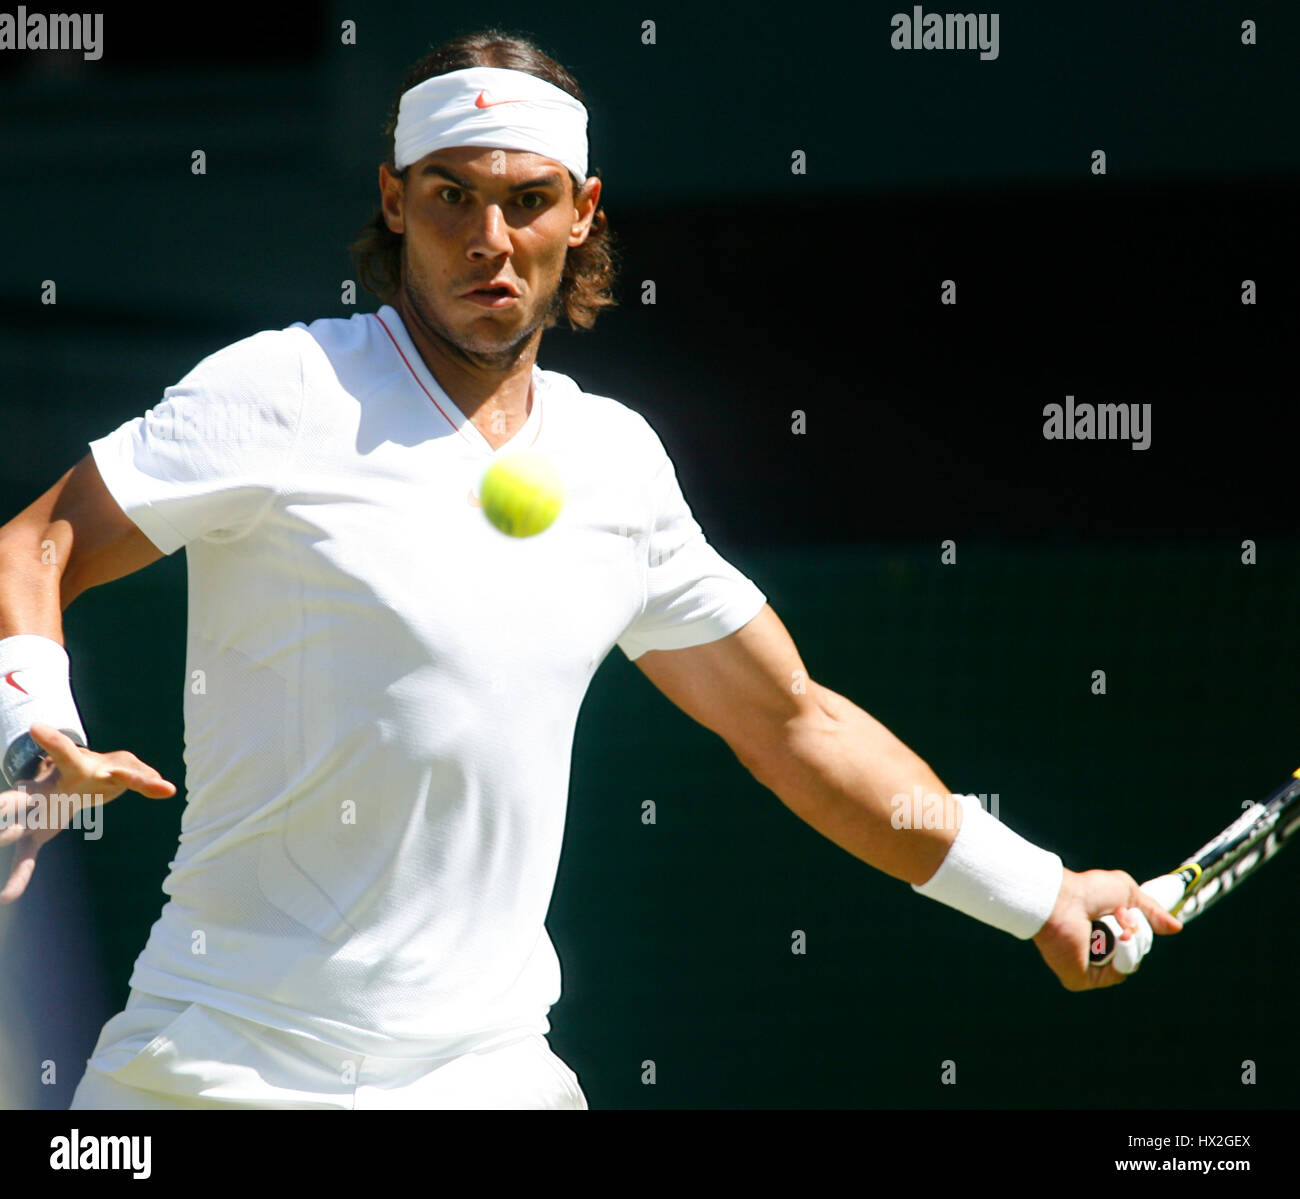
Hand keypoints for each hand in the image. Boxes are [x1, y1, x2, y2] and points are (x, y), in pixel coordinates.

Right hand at [0, 722, 175, 902]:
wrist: (78, 781)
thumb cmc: (102, 771)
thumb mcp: (125, 768)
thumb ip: (145, 779)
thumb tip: (168, 789)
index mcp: (71, 769)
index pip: (65, 753)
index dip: (54, 741)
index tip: (34, 729)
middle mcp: (46, 790)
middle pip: (22, 795)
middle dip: (7, 800)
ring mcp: (36, 809)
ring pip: (13, 816)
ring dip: (1, 825)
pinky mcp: (37, 832)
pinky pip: (27, 856)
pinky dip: (21, 875)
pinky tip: (8, 897)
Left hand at [1032, 866, 1181, 989]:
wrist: (1064, 901)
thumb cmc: (1088, 891)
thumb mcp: (1128, 893)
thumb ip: (1152, 911)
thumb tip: (1176, 927)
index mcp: (1099, 929)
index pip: (1132, 939)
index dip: (1139, 929)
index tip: (1135, 916)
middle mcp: (1093, 948)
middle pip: (1135, 951)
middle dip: (1137, 933)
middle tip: (1120, 916)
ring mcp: (1087, 965)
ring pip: (1130, 963)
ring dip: (1131, 943)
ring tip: (1116, 925)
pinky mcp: (1080, 979)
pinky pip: (1117, 974)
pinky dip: (1123, 957)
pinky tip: (1116, 940)